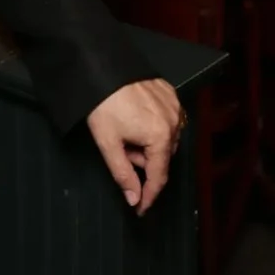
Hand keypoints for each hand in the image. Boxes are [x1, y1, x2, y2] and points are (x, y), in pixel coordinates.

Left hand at [86, 79, 183, 215]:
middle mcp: (174, 122)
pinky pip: (167, 118)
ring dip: (148, 143)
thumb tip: (134, 199)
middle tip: (121, 150)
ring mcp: (174, 105)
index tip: (141, 209)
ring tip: (125, 131)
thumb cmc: (103, 104)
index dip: (149, 195)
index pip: (159, 176)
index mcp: (161, 137)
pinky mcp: (169, 92)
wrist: (100, 66)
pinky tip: (135, 118)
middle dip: (142, 161)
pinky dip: (153, 125)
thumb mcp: (108, 143)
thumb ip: (123, 174)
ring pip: (165, 138)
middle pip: (162, 156)